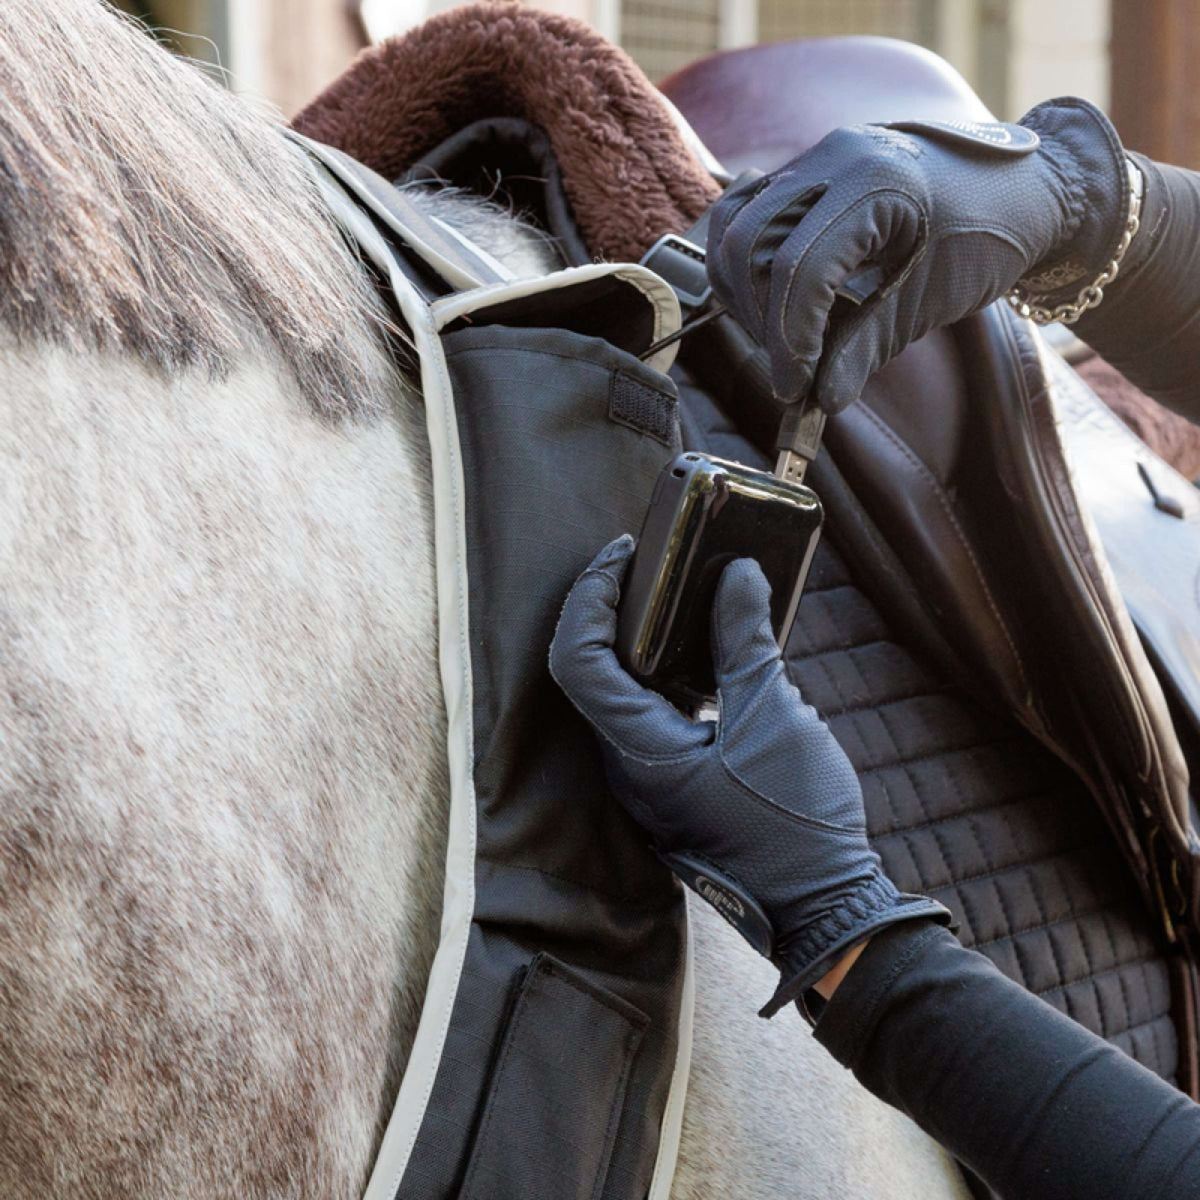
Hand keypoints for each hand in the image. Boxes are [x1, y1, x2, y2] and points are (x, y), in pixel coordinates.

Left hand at [549, 536, 948, 1014]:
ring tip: (682, 591)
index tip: (625, 554)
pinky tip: (711, 646)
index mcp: (640, 752)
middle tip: (651, 562)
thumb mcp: (773, 716)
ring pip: (624, 691)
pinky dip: (670, 670)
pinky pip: (655, 713)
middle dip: (612, 607)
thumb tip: (735, 573)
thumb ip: (745, 640)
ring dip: (642, 637)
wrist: (824, 908)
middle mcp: (631, 766)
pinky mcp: (678, 783)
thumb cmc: (796, 822)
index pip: (578, 660)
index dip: (589, 596)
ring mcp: (652, 778)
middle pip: (592, 670)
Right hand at [706, 98, 1129, 410]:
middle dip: (763, 320)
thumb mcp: (930, 301)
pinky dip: (743, 258)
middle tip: (790, 368)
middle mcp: (836, 158)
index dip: (789, 339)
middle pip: (754, 245)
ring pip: (738, 227)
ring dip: (746, 294)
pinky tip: (766, 295)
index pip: (801, 268)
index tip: (795, 388)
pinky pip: (745, 210)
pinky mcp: (806, 169)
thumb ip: (866, 349)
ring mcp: (816, 157)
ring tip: (780, 337)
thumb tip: (817, 399)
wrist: (1021, 188)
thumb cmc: (989, 237)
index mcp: (877, 182)